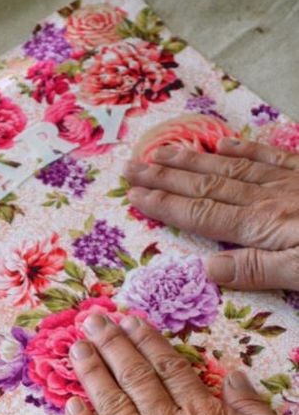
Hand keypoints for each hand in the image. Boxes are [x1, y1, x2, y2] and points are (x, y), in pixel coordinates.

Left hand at [64, 313, 298, 414]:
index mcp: (201, 412)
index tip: (128, 320)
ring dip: (93, 373)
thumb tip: (235, 374)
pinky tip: (71, 405)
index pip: (167, 367)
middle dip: (111, 345)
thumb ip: (250, 403)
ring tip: (77, 349)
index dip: (145, 341)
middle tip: (91, 321)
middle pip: (134, 377)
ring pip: (111, 404)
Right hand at [123, 138, 298, 290]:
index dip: (165, 205)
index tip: (134, 195)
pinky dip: (242, 149)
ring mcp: (288, 181)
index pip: (202, 214)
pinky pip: (269, 156)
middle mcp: (267, 198)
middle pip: (206, 186)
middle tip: (131, 167)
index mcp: (262, 226)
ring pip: (230, 168)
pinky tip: (222, 144)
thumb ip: (256, 270)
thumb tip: (206, 269)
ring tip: (161, 152)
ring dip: (192, 160)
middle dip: (164, 177)